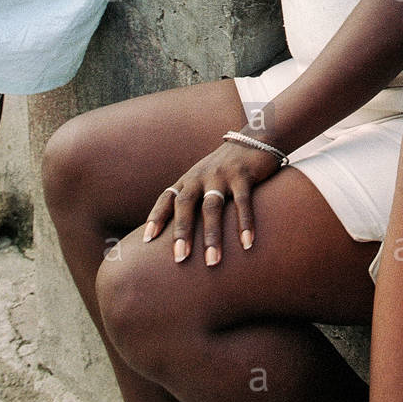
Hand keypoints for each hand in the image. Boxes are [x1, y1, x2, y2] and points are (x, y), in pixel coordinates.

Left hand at [141, 140, 280, 263]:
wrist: (255, 139)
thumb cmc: (226, 168)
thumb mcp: (204, 178)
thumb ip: (193, 199)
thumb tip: (180, 234)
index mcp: (188, 179)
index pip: (167, 198)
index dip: (156, 217)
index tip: (147, 240)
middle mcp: (201, 176)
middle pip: (186, 204)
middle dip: (182, 232)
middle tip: (180, 258)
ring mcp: (222, 175)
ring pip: (212, 207)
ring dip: (212, 235)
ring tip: (212, 261)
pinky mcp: (243, 176)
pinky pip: (242, 202)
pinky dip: (244, 223)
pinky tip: (247, 244)